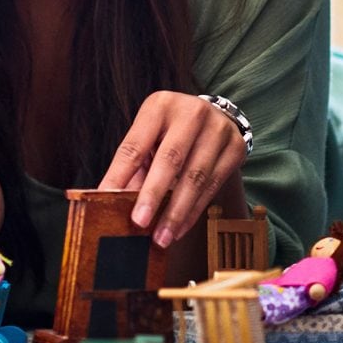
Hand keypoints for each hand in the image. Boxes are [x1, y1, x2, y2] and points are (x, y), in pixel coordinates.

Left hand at [97, 90, 247, 247]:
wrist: (215, 117)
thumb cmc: (172, 132)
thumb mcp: (150, 137)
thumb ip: (134, 166)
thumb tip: (111, 200)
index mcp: (159, 106)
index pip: (135, 144)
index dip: (119, 173)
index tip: (107, 198)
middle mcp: (191, 112)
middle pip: (170, 159)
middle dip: (153, 194)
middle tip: (140, 222)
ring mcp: (218, 129)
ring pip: (195, 177)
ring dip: (176, 212)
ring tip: (161, 236)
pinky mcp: (235, 147)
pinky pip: (212, 186)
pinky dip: (193, 211)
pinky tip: (179, 228)